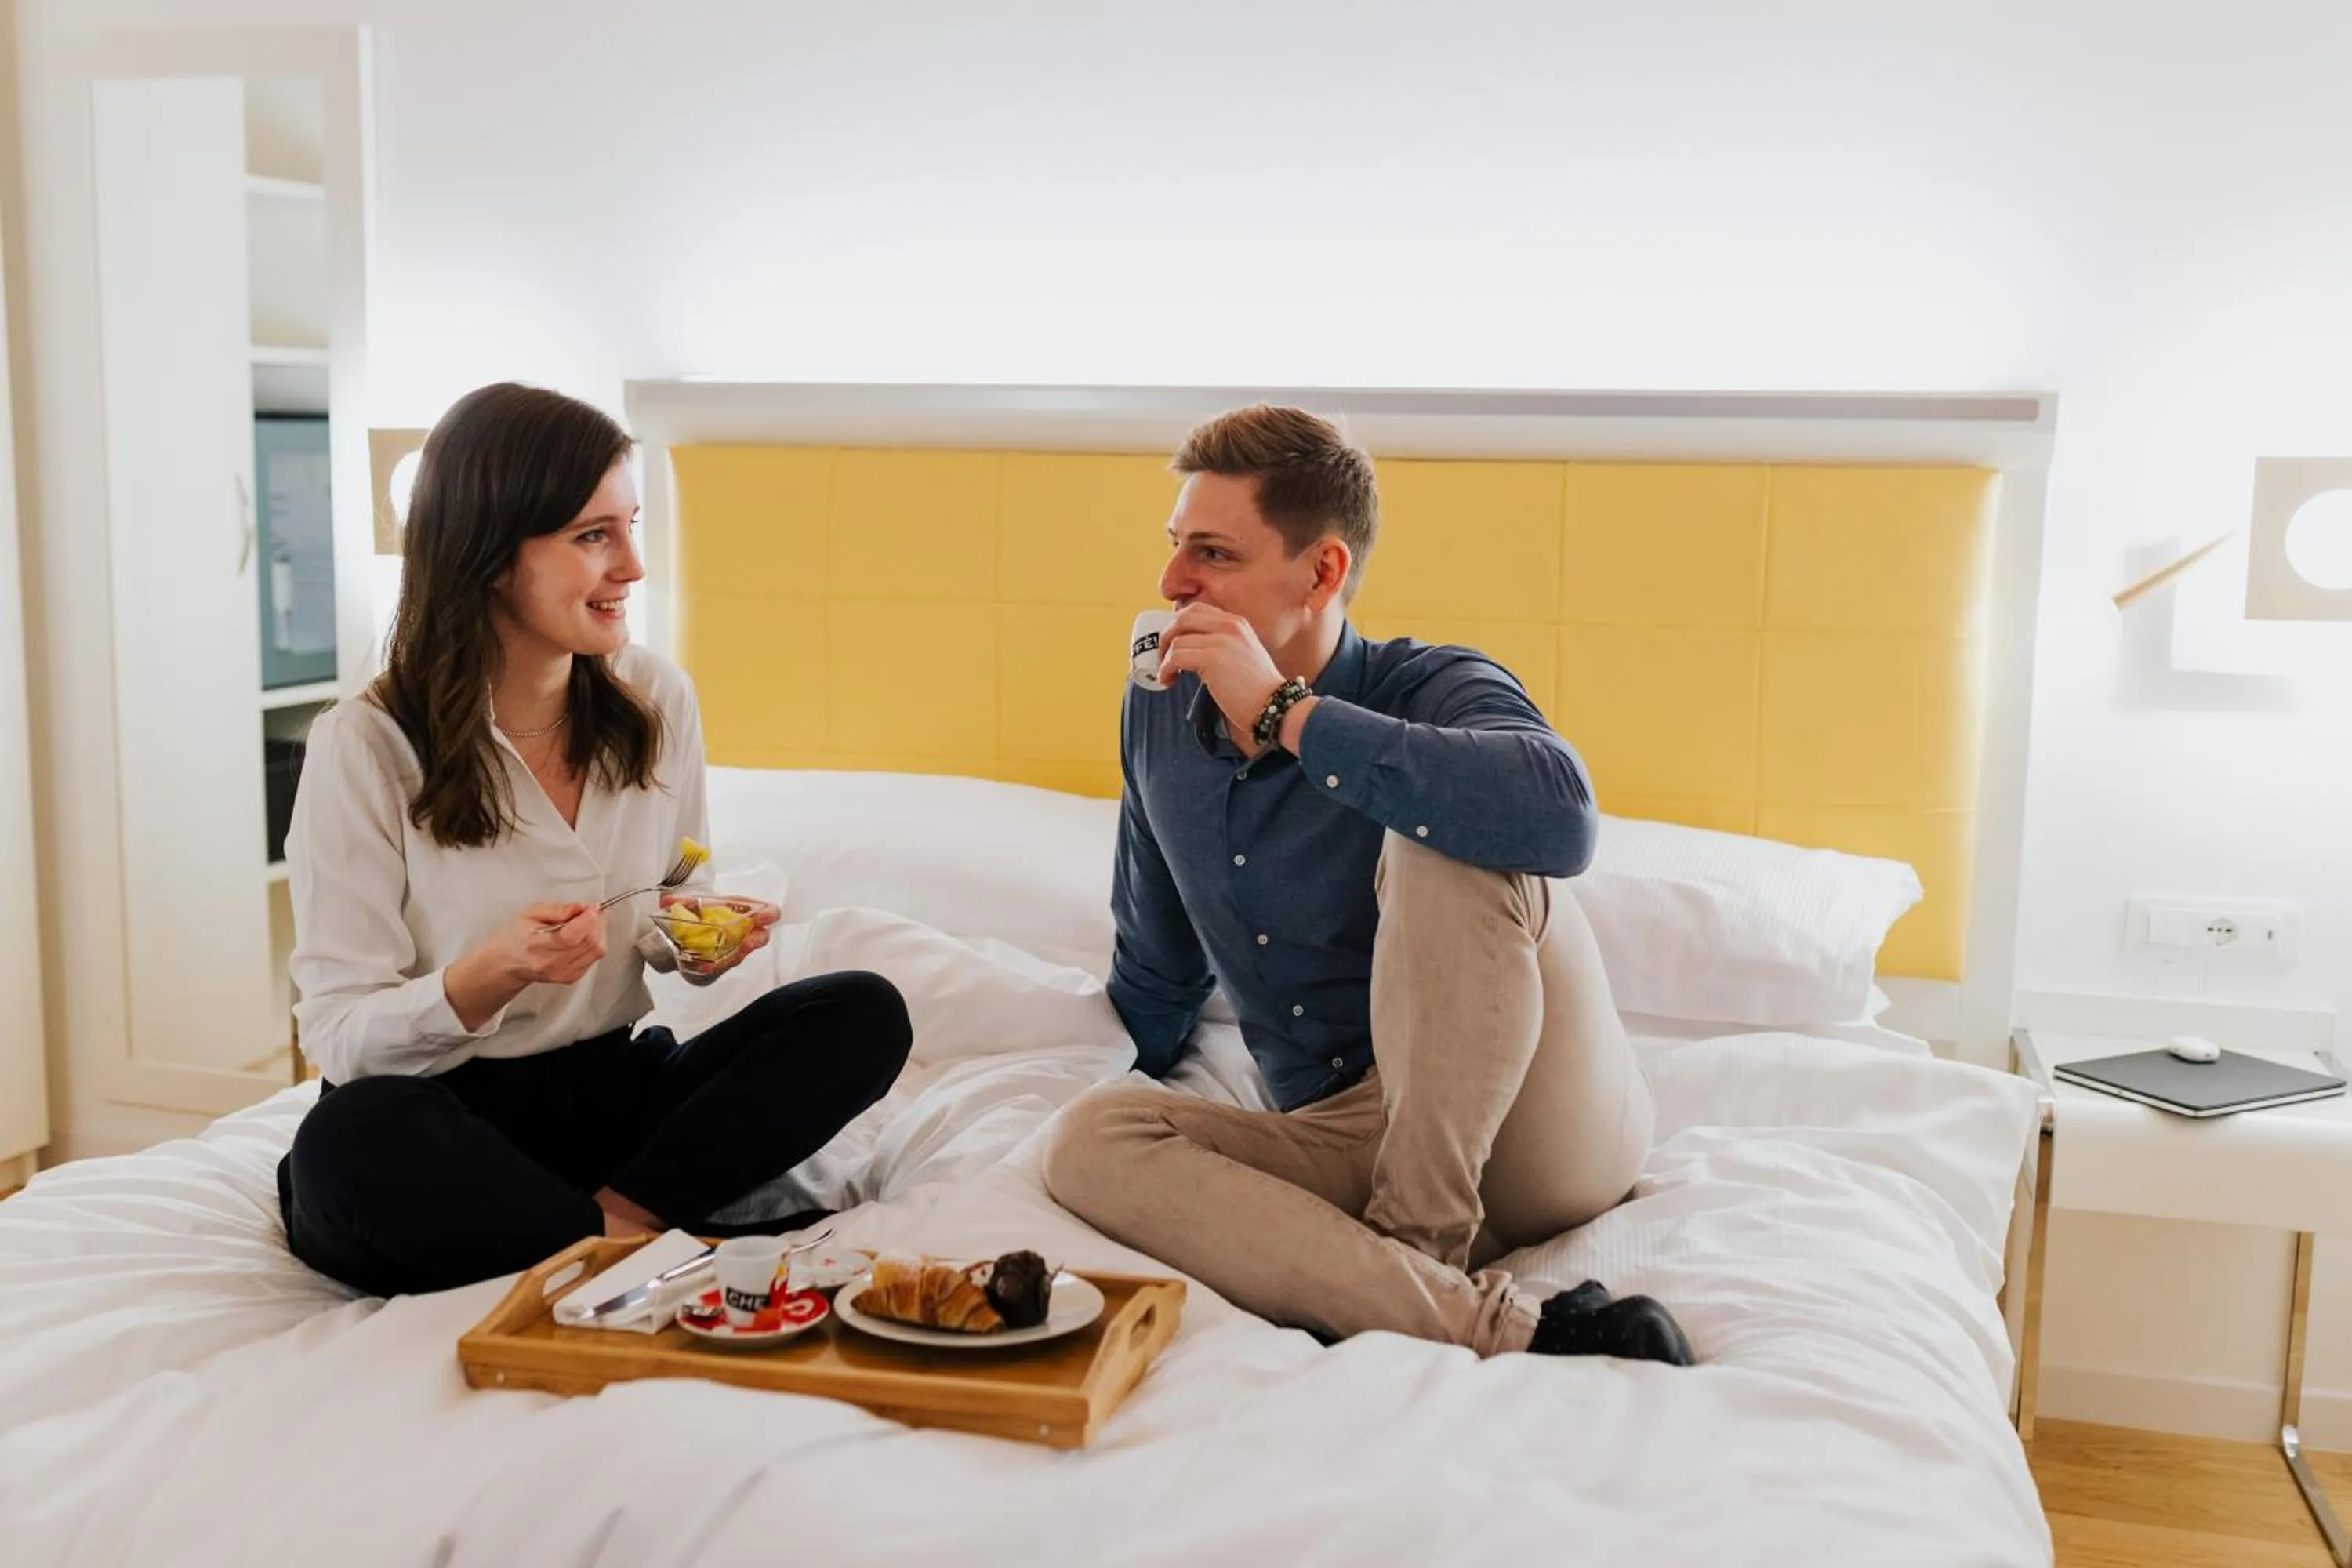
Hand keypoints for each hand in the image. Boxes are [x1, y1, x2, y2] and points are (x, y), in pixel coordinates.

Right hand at [493, 901, 608, 986]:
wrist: (508, 961)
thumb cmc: (517, 935)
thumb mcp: (530, 912)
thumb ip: (557, 909)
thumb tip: (579, 908)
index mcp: (537, 945)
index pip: (571, 937)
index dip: (587, 920)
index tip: (590, 907)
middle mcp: (550, 963)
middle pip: (588, 943)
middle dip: (597, 922)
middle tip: (591, 911)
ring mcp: (562, 974)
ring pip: (596, 951)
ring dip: (598, 932)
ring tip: (587, 922)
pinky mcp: (571, 978)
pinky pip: (594, 958)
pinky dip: (594, 944)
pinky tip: (583, 936)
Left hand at [658, 893, 777, 977]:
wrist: (695, 927)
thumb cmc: (704, 911)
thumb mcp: (695, 902)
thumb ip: (683, 901)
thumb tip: (666, 901)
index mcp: (744, 911)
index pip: (767, 912)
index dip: (768, 915)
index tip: (763, 917)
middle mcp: (745, 931)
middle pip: (760, 937)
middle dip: (755, 940)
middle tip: (748, 941)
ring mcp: (736, 947)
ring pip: (740, 954)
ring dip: (735, 954)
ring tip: (731, 952)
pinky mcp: (723, 961)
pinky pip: (723, 965)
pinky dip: (715, 965)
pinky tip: (706, 965)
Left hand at [1156, 603, 1285, 752]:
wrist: (1275, 705)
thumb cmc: (1258, 690)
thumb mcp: (1243, 654)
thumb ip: (1223, 645)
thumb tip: (1192, 650)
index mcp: (1237, 623)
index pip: (1197, 610)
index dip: (1179, 624)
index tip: (1174, 643)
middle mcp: (1229, 626)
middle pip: (1183, 617)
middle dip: (1167, 636)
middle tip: (1163, 656)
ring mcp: (1221, 640)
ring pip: (1176, 639)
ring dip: (1164, 658)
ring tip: (1168, 675)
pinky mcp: (1212, 659)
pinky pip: (1175, 657)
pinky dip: (1166, 670)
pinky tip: (1169, 681)